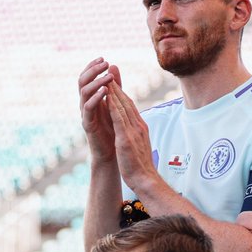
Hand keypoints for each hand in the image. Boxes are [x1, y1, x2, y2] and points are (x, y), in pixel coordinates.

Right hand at [78, 58, 122, 162]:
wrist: (112, 153)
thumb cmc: (113, 128)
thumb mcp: (114, 102)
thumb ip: (114, 86)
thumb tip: (113, 65)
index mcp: (91, 97)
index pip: (87, 77)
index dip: (92, 66)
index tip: (104, 58)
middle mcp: (85, 104)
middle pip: (82, 81)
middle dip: (92, 70)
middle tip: (104, 63)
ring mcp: (85, 114)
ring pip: (84, 92)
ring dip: (96, 82)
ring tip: (108, 77)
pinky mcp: (87, 124)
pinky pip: (88, 108)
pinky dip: (95, 98)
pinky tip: (105, 92)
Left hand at [105, 78, 160, 193]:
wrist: (146, 179)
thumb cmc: (141, 167)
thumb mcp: (138, 147)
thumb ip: (134, 136)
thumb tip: (132, 132)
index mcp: (140, 128)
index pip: (130, 107)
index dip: (122, 94)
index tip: (115, 83)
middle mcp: (138, 126)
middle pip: (127, 102)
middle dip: (118, 86)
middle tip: (110, 72)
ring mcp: (133, 131)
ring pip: (123, 106)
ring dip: (114, 91)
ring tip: (106, 78)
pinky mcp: (126, 137)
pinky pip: (118, 117)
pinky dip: (113, 105)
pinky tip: (107, 96)